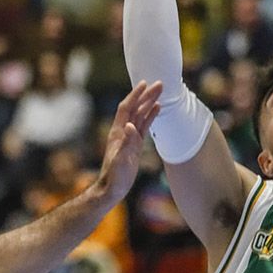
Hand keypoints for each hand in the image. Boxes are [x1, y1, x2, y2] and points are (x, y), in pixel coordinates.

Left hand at [95, 81, 161, 203]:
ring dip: (149, 103)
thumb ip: (126, 143)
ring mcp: (129, 137)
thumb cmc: (115, 177)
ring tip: (160, 92)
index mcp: (118, 132)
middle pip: (136, 108)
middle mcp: (123, 131)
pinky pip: (144, 126)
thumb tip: (130, 125)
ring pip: (141, 115)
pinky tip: (157, 108)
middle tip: (160, 84)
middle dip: (146, 95)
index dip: (135, 96)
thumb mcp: (121, 160)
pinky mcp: (135, 144)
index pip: (126, 108)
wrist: (112, 189)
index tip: (145, 84)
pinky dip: (150, 116)